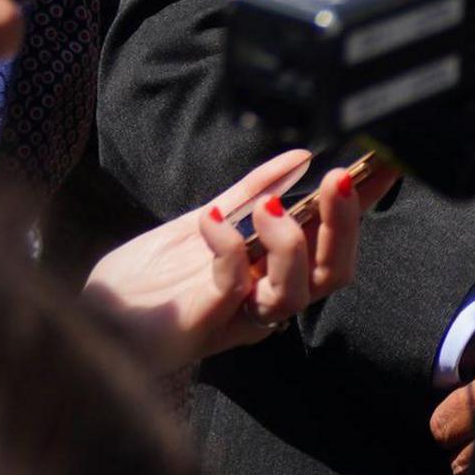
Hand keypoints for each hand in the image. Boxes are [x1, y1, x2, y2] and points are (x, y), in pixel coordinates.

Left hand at [83, 148, 371, 370]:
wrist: (89, 320)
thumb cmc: (145, 280)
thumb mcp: (204, 221)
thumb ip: (250, 192)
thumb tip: (301, 154)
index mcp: (271, 275)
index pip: (334, 245)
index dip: (364, 206)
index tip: (385, 162)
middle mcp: (264, 300)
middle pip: (333, 274)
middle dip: (345, 225)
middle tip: (340, 180)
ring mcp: (236, 315)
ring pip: (297, 290)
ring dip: (293, 242)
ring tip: (271, 207)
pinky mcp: (204, 320)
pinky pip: (231, 282)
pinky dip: (228, 244)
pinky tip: (212, 219)